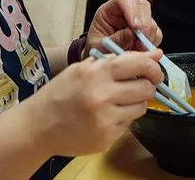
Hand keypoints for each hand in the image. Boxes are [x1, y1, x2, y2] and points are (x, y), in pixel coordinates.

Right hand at [34, 49, 163, 156]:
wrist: (38, 126)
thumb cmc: (61, 93)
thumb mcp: (83, 68)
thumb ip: (117, 60)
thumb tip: (155, 55)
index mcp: (96, 73)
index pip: (140, 64)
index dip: (154, 66)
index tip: (156, 69)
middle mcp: (102, 96)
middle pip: (146, 89)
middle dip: (146, 86)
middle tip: (138, 86)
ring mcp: (104, 119)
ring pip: (141, 108)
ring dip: (134, 103)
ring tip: (116, 102)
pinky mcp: (106, 138)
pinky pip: (128, 125)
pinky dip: (121, 119)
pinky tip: (104, 117)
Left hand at [86, 0, 161, 57]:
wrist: (102, 60)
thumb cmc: (97, 50)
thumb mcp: (99, 47)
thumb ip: (114, 40)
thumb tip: (131, 34)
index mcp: (109, 11)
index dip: (131, 9)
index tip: (135, 26)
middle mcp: (125, 12)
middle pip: (142, 5)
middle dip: (144, 23)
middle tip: (141, 40)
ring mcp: (138, 21)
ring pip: (151, 20)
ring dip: (148, 36)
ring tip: (137, 49)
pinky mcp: (146, 31)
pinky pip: (156, 33)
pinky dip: (152, 42)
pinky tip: (142, 50)